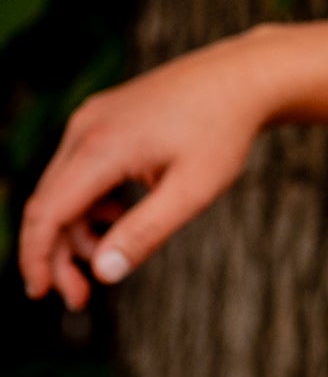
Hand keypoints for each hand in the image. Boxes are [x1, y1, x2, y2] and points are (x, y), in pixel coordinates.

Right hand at [19, 30, 284, 306]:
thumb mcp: (192, 192)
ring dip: (77, 229)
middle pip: (49, 202)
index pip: (48, 211)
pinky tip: (118, 217)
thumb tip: (104, 272)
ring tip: (109, 256)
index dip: (36, 256)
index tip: (41, 293)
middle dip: (57, 254)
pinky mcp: (102, 118)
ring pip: (63, 187)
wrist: (241, 77)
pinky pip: (79, 169)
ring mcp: (91, 119)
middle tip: (80, 299)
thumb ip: (146, 232)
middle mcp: (85, 128)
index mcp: (102, 147)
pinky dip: (91, 202)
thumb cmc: (223, 133)